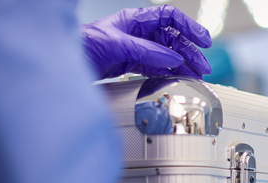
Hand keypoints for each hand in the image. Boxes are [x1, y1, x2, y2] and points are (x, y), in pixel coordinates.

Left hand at [82, 6, 212, 79]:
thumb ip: (147, 51)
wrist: (63, 63)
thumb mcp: (116, 45)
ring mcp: (135, 50)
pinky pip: (156, 69)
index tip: (204, 41)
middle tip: (204, 68)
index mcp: (135, 20)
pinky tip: (178, 80)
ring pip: (167, 56)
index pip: (170, 18)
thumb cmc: (81, 45)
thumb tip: (173, 58)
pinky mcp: (130, 66)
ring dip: (183, 66)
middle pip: (172, 40)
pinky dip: (169, 74)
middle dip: (190, 53)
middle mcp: (137, 33)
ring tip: (196, 77)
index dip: (189, 27)